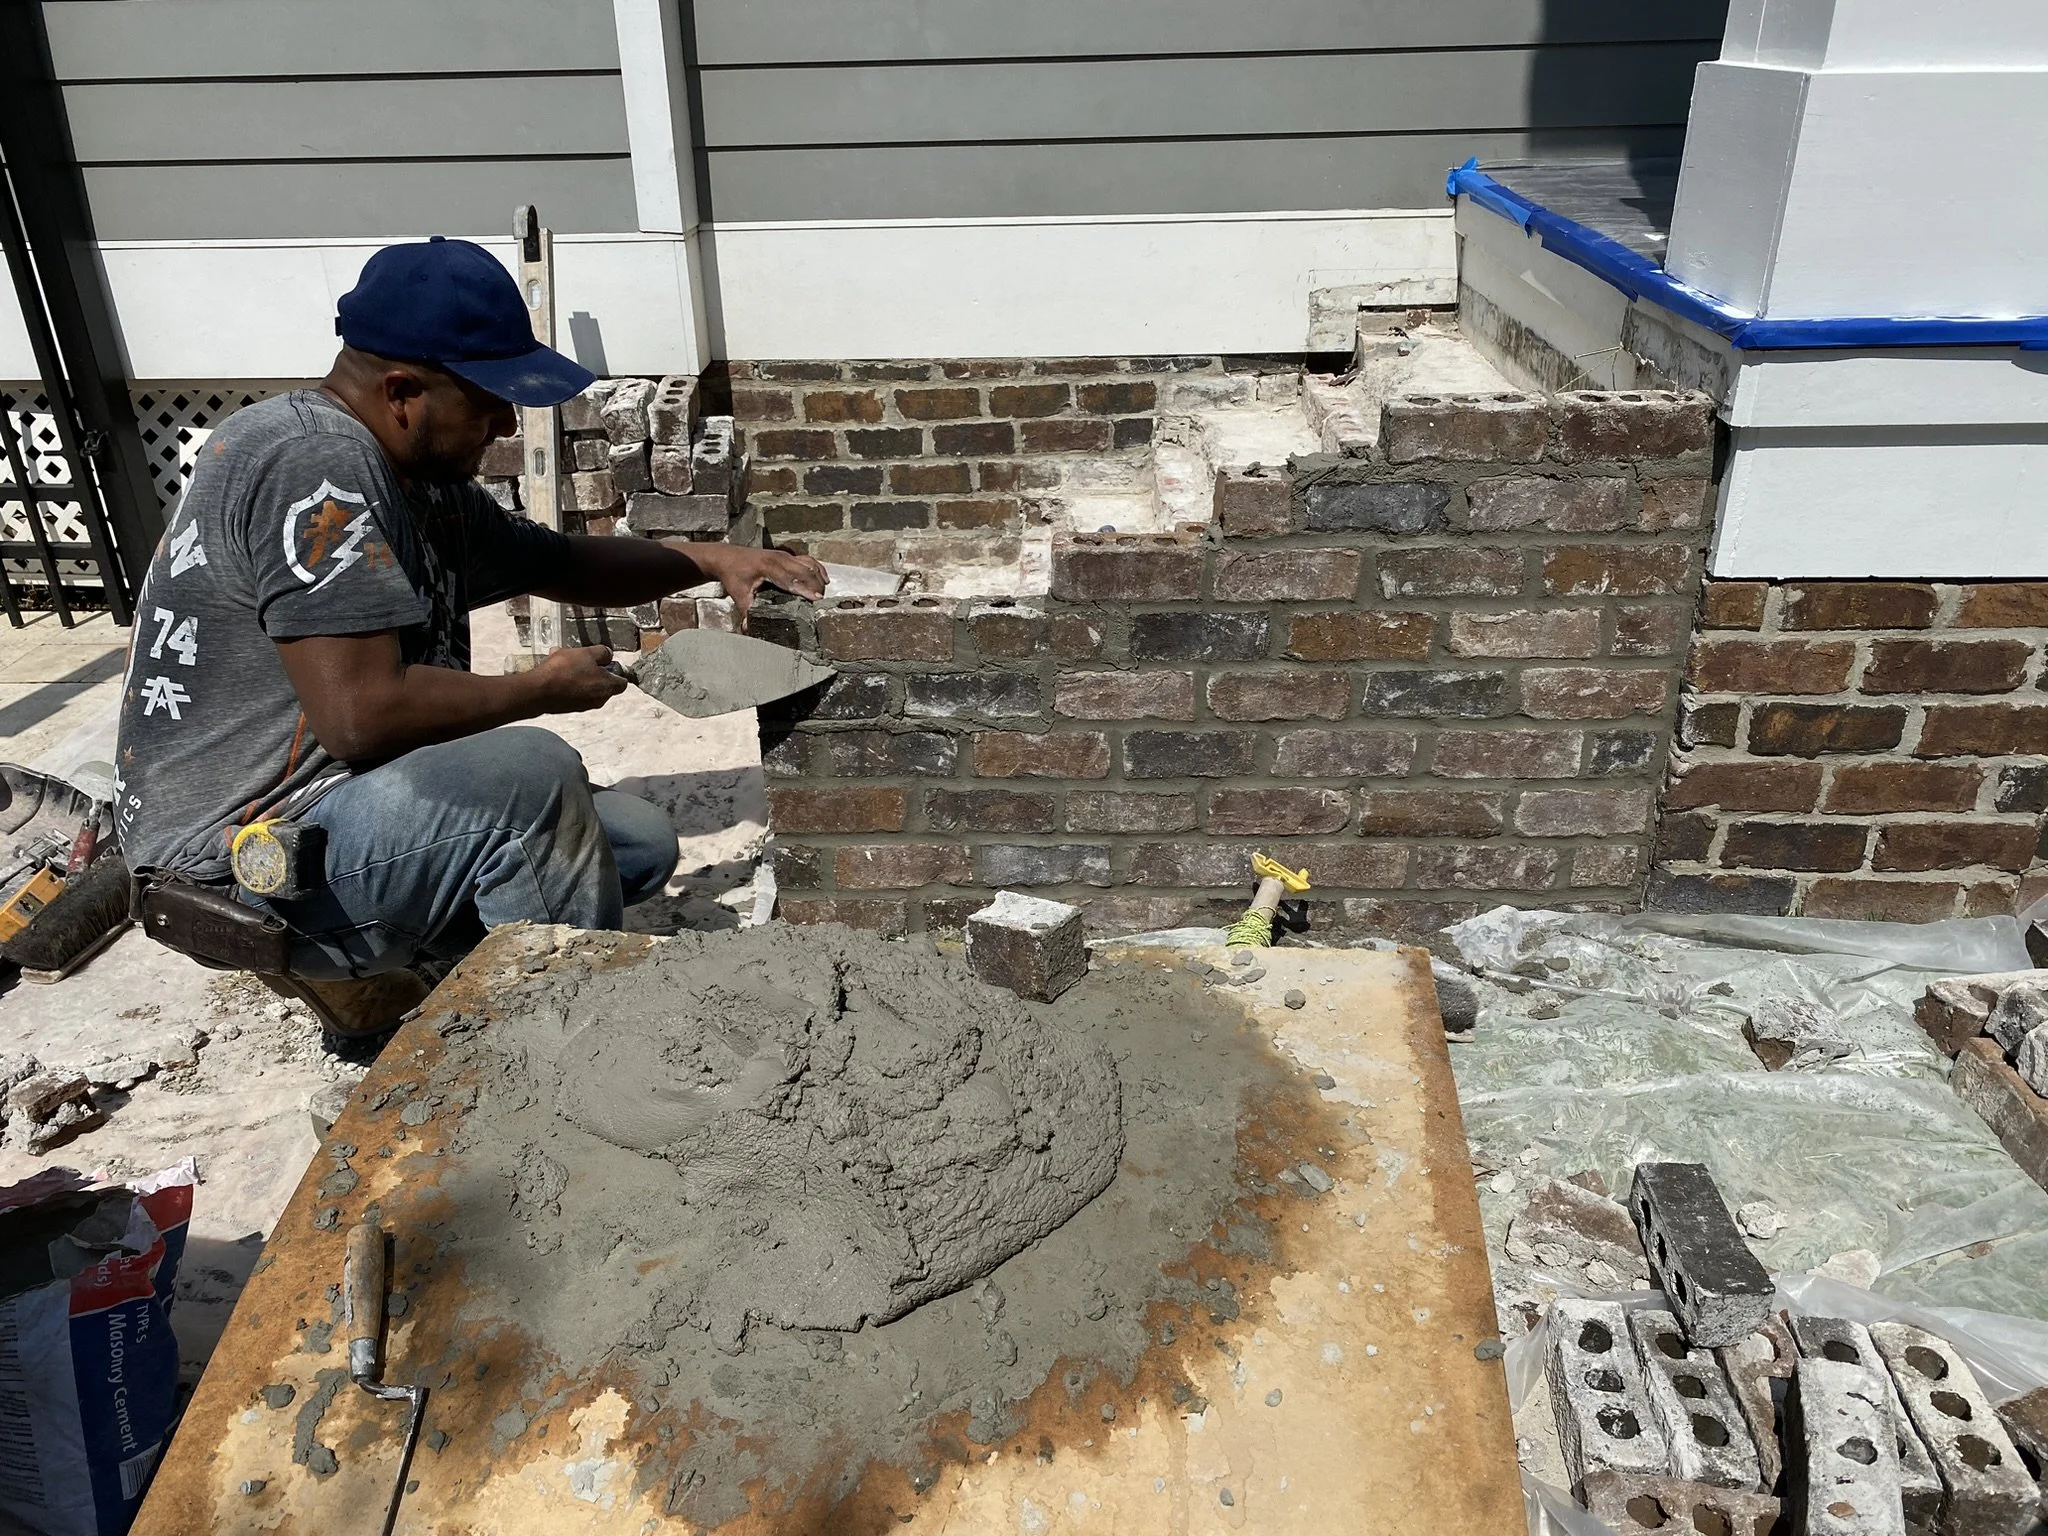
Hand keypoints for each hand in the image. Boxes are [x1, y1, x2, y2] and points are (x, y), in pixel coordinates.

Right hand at [533, 644, 629, 712]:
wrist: (538, 691)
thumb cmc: (565, 671)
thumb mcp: (587, 653)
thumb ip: (602, 653)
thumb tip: (607, 655)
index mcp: (608, 688)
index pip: (622, 682)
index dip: (615, 669)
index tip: (606, 661)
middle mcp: (598, 700)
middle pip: (602, 682)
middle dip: (592, 667)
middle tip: (580, 657)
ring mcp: (583, 705)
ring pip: (585, 684)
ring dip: (577, 671)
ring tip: (562, 659)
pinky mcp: (568, 707)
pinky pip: (572, 690)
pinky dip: (567, 680)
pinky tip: (554, 669)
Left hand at [690, 545, 827, 630]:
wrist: (726, 556)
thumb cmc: (733, 574)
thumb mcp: (739, 594)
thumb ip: (746, 612)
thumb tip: (749, 629)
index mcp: (768, 566)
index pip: (792, 578)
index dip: (806, 589)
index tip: (817, 599)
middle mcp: (779, 558)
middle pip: (805, 571)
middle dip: (816, 586)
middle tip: (823, 603)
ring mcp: (784, 555)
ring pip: (809, 564)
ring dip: (818, 578)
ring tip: (823, 594)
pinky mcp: (786, 555)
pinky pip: (807, 560)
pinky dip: (817, 568)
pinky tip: (824, 579)